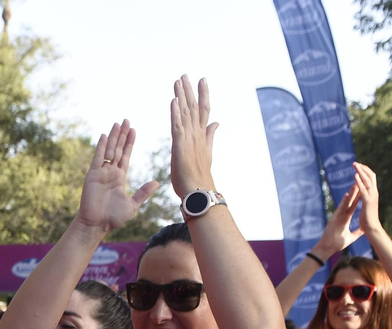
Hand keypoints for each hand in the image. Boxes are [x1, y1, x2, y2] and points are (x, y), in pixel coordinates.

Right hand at [76, 120, 159, 233]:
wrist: (96, 224)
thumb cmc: (113, 218)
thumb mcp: (133, 204)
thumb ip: (143, 192)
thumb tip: (156, 182)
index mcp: (119, 177)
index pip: (125, 156)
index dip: (129, 143)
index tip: (133, 130)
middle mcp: (110, 172)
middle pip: (118, 149)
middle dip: (122, 135)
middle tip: (126, 120)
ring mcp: (101, 173)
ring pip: (109, 150)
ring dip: (113, 137)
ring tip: (118, 123)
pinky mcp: (93, 175)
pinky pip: (97, 158)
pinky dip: (100, 146)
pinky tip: (104, 135)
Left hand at [169, 76, 217, 196]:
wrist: (198, 190)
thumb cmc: (199, 174)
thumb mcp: (206, 151)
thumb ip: (210, 135)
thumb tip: (217, 122)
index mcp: (201, 135)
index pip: (203, 110)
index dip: (202, 94)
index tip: (202, 79)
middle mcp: (197, 133)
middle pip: (194, 107)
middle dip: (190, 90)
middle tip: (185, 74)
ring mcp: (189, 138)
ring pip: (185, 112)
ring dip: (181, 96)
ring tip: (178, 81)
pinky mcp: (180, 145)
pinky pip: (177, 125)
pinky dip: (175, 113)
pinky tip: (173, 100)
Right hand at [312, 186, 362, 259]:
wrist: (327, 249)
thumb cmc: (337, 244)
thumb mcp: (350, 237)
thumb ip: (357, 233)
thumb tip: (364, 230)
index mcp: (345, 219)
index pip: (353, 207)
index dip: (358, 199)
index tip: (363, 191)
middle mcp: (341, 216)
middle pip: (350, 202)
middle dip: (355, 193)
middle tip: (359, 183)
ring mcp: (337, 216)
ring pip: (345, 203)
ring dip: (350, 194)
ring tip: (355, 185)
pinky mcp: (334, 219)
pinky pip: (340, 209)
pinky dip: (343, 202)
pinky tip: (347, 195)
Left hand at [351, 162, 382, 235]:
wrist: (372, 228)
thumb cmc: (368, 221)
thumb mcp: (367, 207)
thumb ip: (366, 201)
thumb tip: (365, 198)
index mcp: (373, 194)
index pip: (371, 179)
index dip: (365, 172)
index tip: (359, 166)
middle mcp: (374, 193)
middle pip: (370, 176)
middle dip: (363, 168)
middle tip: (355, 162)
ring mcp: (372, 196)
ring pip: (367, 180)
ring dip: (360, 171)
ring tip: (354, 165)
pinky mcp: (367, 201)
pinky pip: (363, 189)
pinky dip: (359, 181)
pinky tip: (355, 175)